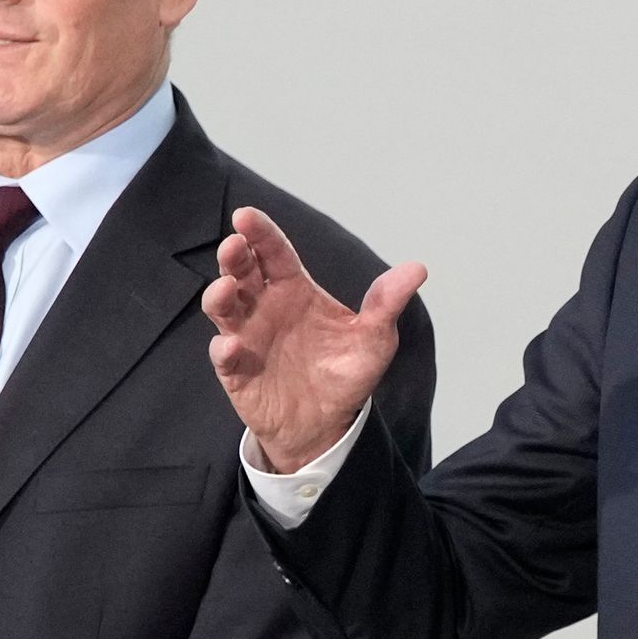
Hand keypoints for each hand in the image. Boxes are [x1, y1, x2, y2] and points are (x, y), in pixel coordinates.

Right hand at [202, 205, 426, 474]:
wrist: (327, 423)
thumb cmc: (345, 373)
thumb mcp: (375, 339)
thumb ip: (387, 303)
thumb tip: (418, 268)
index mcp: (294, 290)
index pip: (274, 253)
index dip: (260, 233)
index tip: (246, 215)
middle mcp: (265, 306)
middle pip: (241, 272)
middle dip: (234, 256)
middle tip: (235, 244)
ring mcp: (247, 335)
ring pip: (223, 307)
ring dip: (219, 295)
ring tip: (226, 289)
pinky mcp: (236, 370)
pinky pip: (224, 356)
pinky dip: (224, 349)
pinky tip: (233, 345)